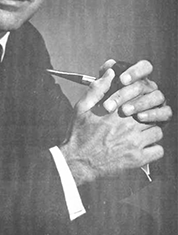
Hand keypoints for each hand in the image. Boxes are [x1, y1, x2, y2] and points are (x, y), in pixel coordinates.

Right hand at [59, 68, 164, 185]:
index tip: (136, 103)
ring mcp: (134, 143)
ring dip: (150, 131)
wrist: (77, 162)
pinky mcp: (137, 159)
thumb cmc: (79, 134)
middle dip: (146, 114)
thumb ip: (97, 88)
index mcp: (116, 111)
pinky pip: (159, 151)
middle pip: (151, 113)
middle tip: (139, 118)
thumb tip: (110, 72)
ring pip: (157, 131)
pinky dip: (153, 148)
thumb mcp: (82, 107)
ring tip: (140, 133)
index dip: (140, 98)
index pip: (140, 96)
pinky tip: (143, 147)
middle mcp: (128, 125)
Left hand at [99, 59, 171, 123]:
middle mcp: (148, 87)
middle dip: (125, 94)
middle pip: (143, 85)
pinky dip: (153, 114)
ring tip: (124, 111)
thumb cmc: (101, 110)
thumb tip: (110, 66)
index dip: (135, 71)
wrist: (104, 134)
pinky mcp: (162, 115)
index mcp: (136, 78)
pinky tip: (139, 117)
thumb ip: (101, 80)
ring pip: (156, 96)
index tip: (122, 80)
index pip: (144, 67)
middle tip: (110, 105)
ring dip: (139, 103)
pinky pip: (165, 112)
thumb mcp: (96, 97)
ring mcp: (156, 101)